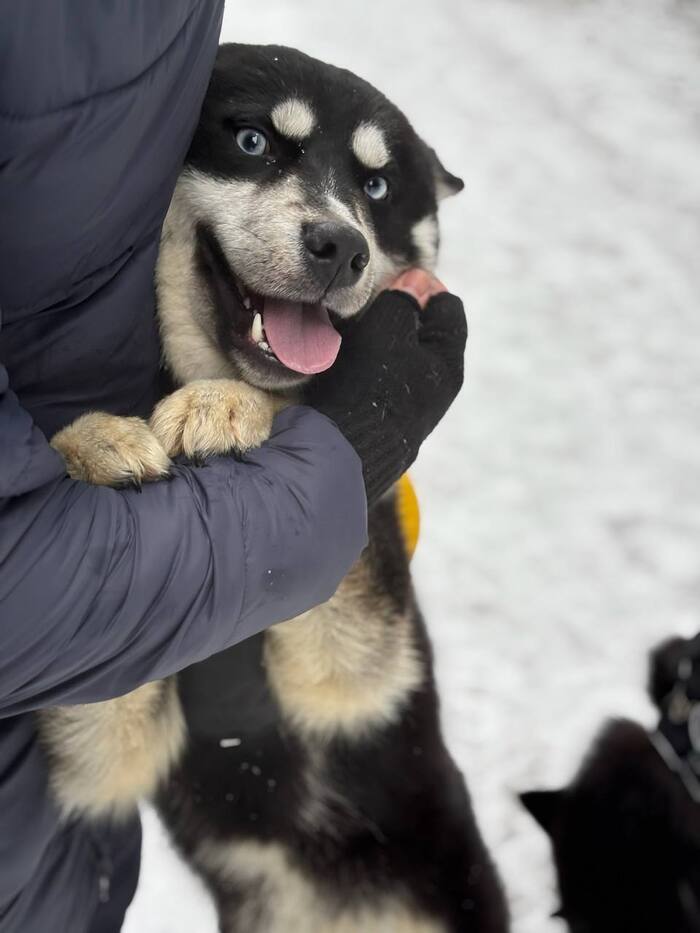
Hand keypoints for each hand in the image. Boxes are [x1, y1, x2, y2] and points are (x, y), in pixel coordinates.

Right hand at [306, 269, 466, 505]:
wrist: (337, 458)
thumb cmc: (368, 387)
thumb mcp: (388, 329)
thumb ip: (404, 301)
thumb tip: (418, 282)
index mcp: (448, 364)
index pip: (448, 308)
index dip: (422, 288)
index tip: (389, 281)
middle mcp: (435, 389)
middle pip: (422, 334)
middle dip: (395, 316)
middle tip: (365, 306)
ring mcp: (408, 409)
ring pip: (396, 359)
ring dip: (374, 344)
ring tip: (347, 336)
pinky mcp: (380, 424)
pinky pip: (375, 383)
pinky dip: (360, 369)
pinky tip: (338, 368)